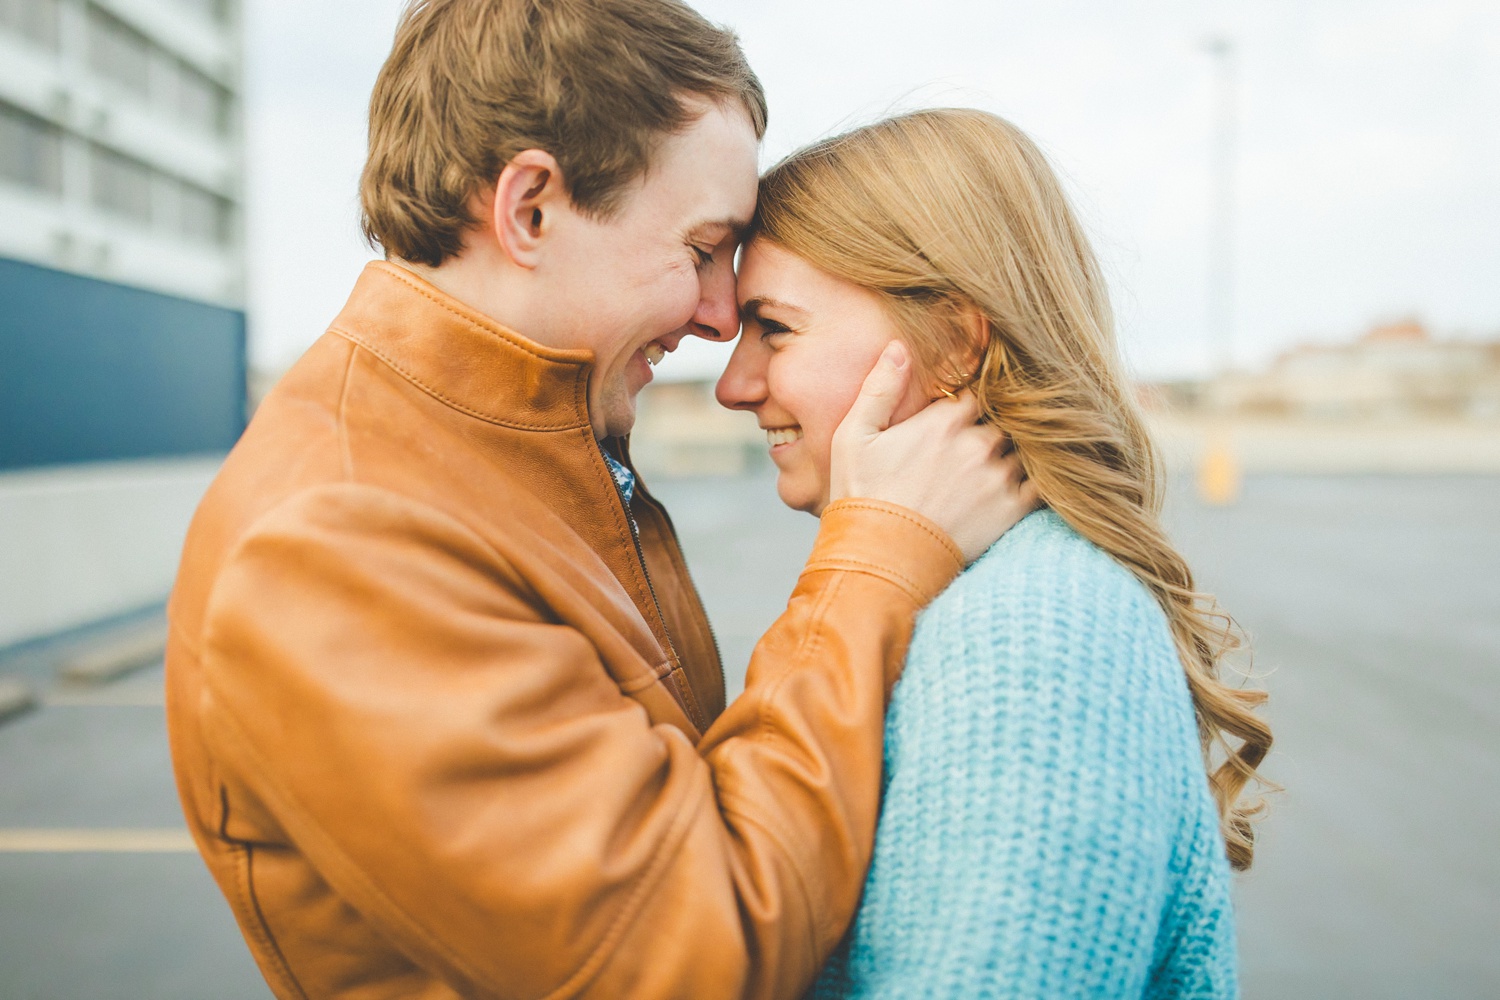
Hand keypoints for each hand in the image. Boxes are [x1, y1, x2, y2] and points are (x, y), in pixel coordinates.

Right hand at [828, 342, 1038, 562]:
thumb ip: (879, 388)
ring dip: (1011, 453)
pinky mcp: (1012, 509)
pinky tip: (1017, 484)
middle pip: (1002, 419)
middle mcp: (978, 443)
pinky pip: (1040, 483)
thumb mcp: (853, 437)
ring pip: (1022, 448)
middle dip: (991, 427)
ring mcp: (999, 476)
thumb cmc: (861, 498)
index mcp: (944, 421)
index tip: (961, 413)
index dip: (970, 401)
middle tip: (974, 445)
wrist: (882, 561)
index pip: (976, 392)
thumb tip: (900, 347)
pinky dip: (1034, 480)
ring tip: (991, 468)